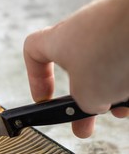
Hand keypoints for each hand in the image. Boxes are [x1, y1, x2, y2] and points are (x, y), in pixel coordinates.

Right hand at [23, 0, 128, 137]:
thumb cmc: (111, 50)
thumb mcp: (86, 94)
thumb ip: (82, 103)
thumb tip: (94, 104)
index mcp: (59, 40)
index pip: (34, 52)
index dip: (36, 78)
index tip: (45, 98)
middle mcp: (83, 32)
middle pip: (76, 69)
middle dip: (83, 101)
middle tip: (84, 124)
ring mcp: (110, 29)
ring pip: (105, 69)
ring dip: (111, 94)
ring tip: (119, 111)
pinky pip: (124, 63)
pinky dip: (127, 83)